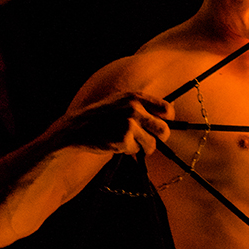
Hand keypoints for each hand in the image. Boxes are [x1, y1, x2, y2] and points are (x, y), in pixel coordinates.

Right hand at [55, 93, 174, 155]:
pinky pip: (137, 151)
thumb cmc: (102, 117)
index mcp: (136, 97)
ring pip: (152, 144)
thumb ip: (143, 105)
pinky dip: (129, 151)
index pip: (167, 109)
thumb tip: (171, 110)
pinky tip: (117, 143)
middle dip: (159, 139)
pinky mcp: (124, 138)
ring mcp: (129, 123)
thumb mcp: (122, 102)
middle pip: (164, 130)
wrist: (77, 128)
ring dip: (143, 147)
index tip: (160, 125)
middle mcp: (135, 108)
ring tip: (128, 142)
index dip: (167, 120)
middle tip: (149, 140)